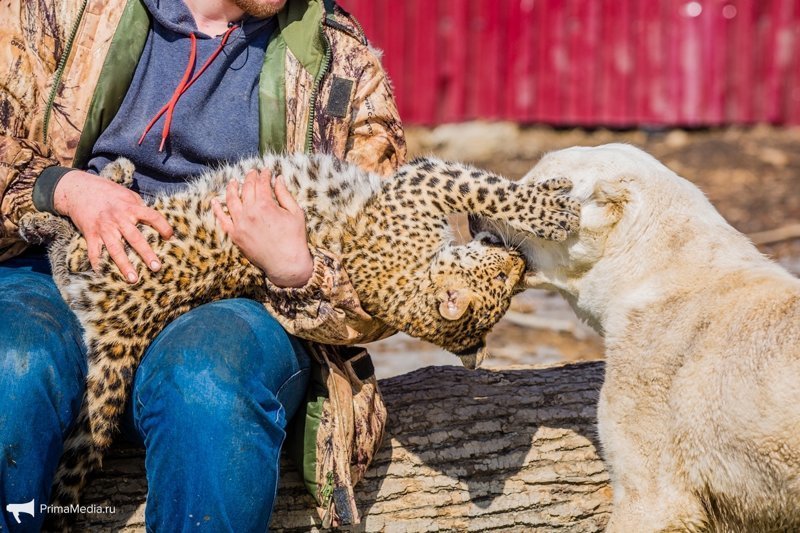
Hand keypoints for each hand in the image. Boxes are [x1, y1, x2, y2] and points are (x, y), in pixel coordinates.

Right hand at [53, 170, 173, 282]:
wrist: (79, 189)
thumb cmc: (107, 192)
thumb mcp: (127, 194)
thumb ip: (139, 207)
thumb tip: (153, 219)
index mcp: (131, 207)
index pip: (152, 216)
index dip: (163, 226)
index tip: (170, 236)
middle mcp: (118, 219)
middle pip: (135, 238)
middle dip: (146, 254)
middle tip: (156, 267)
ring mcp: (104, 228)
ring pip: (116, 249)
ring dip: (125, 265)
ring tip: (133, 279)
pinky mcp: (90, 234)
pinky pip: (94, 251)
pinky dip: (97, 263)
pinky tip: (102, 273)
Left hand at [212, 169, 313, 287]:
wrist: (287, 264)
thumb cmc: (295, 238)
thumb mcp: (295, 213)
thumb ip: (285, 194)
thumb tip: (278, 179)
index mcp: (265, 205)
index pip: (262, 184)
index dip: (264, 175)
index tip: (266, 171)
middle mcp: (249, 212)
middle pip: (246, 189)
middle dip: (250, 178)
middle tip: (252, 173)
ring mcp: (240, 224)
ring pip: (231, 200)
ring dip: (232, 188)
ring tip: (233, 181)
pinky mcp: (235, 236)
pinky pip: (222, 220)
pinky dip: (217, 209)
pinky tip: (215, 201)